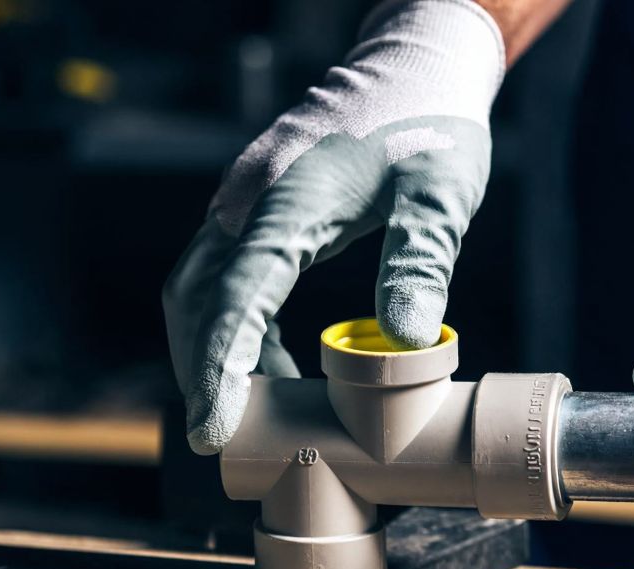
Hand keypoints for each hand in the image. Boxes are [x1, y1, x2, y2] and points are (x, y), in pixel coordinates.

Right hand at [163, 0, 503, 454]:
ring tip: (252, 412)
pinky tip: (273, 366)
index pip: (234, 298)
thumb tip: (407, 341)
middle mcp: (248, 200)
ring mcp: (244, 202)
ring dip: (212, 352)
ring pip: (197, 290)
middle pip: (193, 300)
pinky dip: (235, 328)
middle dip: (199, 371)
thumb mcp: (440, 194)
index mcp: (288, 200)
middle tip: (225, 437)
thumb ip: (420, 261)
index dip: (218, 370)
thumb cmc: (430, 125)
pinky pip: (224, 278)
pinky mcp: (254, 209)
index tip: (212, 429)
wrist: (413, 64)